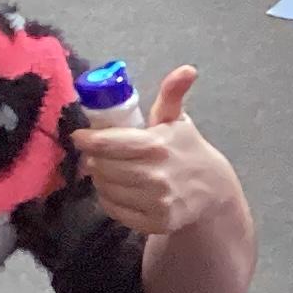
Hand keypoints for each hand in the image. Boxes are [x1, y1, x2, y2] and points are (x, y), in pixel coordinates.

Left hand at [75, 67, 237, 237]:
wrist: (213, 191)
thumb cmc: (186, 150)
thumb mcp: (177, 121)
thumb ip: (173, 94)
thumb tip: (187, 70)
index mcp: (156, 145)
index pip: (106, 144)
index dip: (86, 140)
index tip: (80, 138)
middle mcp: (155, 175)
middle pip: (101, 167)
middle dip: (93, 160)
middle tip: (96, 156)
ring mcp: (155, 202)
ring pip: (105, 189)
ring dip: (101, 179)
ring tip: (109, 172)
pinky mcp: (154, 222)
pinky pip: (114, 209)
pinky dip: (110, 199)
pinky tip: (119, 190)